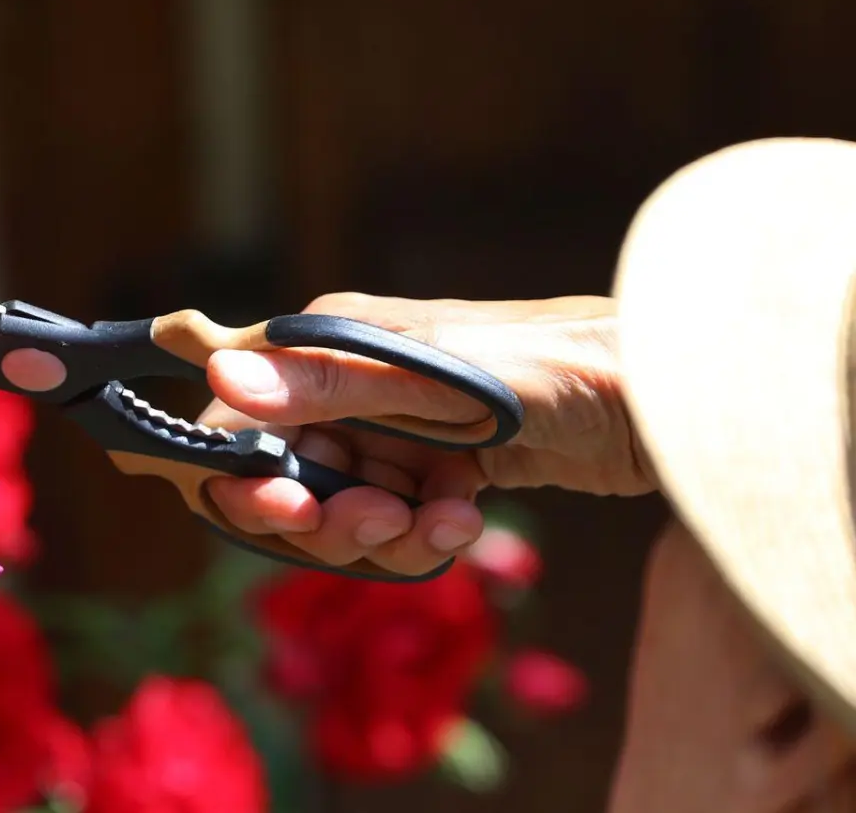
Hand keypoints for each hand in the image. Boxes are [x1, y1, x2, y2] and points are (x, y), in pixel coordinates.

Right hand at [198, 292, 651, 575]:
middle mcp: (347, 387)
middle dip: (327, 519)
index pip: (237, 420)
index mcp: (328, 345)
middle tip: (386, 521)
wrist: (659, 398)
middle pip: (286, 481)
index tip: (288, 508)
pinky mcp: (433, 467)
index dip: (245, 476)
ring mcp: (390, 430)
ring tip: (446, 522)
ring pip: (341, 513)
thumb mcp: (432, 378)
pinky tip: (469, 519)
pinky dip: (424, 534)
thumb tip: (221, 380)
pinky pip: (395, 523)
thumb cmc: (549, 368)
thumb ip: (326, 383)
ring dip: (385, 535)